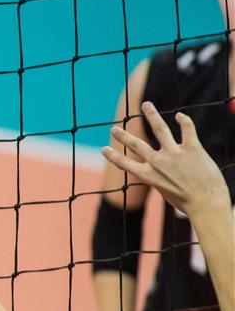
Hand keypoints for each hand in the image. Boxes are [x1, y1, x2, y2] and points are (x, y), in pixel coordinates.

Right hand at [102, 101, 230, 220]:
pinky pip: (187, 130)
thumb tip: (166, 174)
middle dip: (123, 136)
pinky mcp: (192, 149)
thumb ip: (163, 180)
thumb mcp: (167, 193)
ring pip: (160, 129)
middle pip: (136, 144)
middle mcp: (158, 162)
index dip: (112, 156)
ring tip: (146, 105)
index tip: (104, 149)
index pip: (124, 163)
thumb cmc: (189, 204)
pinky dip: (183, 120)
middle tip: (114, 129)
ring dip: (151, 115)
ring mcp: (174, 154)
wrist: (206, 205)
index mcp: (148, 176)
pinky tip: (179, 115)